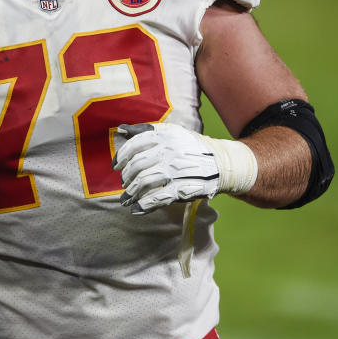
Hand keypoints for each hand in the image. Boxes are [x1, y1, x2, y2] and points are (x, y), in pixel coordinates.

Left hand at [113, 123, 256, 214]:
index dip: (122, 157)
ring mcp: (176, 170)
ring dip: (131, 193)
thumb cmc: (191, 147)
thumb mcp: (172, 132)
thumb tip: (121, 130)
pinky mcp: (183, 188)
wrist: (221, 163)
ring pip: (144, 182)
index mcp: (165, 135)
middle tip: (124, 184)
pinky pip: (158, 198)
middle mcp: (170, 151)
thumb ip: (146, 131)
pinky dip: (144, 205)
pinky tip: (137, 209)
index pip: (135, 145)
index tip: (116, 167)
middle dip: (126, 177)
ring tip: (126, 199)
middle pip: (137, 165)